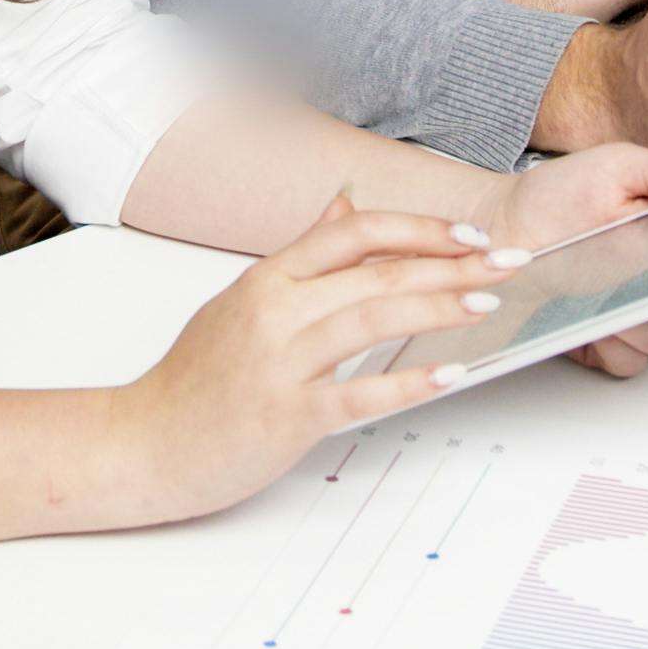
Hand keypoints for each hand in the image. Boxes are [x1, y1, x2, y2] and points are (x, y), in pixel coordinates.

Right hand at [111, 197, 525, 522]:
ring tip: (486, 302)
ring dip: (439, 306)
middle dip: (451, 263)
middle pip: (375, 271)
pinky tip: (449, 374)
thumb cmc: (194, 379)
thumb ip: (301, 254)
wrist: (142, 443)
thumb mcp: (243, 300)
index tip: (467, 235)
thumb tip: (344, 205)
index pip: (353, 232)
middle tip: (505, 262)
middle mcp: (274, 311)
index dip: (417, 229)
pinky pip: (359, 394)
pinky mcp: (287, 416)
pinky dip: (409, 382)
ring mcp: (280, 362)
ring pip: (372, 318)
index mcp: (267, 278)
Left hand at [480, 138, 647, 387]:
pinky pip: (628, 363)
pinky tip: (586, 321)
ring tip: (599, 295)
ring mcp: (631, 313)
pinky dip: (609, 348)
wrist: (500, 227)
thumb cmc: (558, 194)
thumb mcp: (623, 168)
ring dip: (632, 322)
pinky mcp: (602, 341)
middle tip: (628, 274)